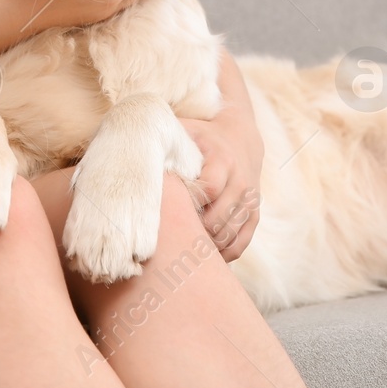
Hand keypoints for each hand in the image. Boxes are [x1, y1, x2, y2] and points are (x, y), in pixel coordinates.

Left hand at [179, 109, 263, 261]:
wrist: (241, 137)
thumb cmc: (203, 137)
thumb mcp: (186, 132)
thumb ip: (165, 143)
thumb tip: (132, 157)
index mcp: (223, 160)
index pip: (209, 190)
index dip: (189, 204)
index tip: (170, 210)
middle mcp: (240, 181)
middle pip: (218, 218)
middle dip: (195, 232)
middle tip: (172, 238)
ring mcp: (250, 199)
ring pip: (231, 233)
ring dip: (208, 246)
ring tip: (185, 249)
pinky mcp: (254, 212)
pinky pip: (243, 241)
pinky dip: (226, 253)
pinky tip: (207, 255)